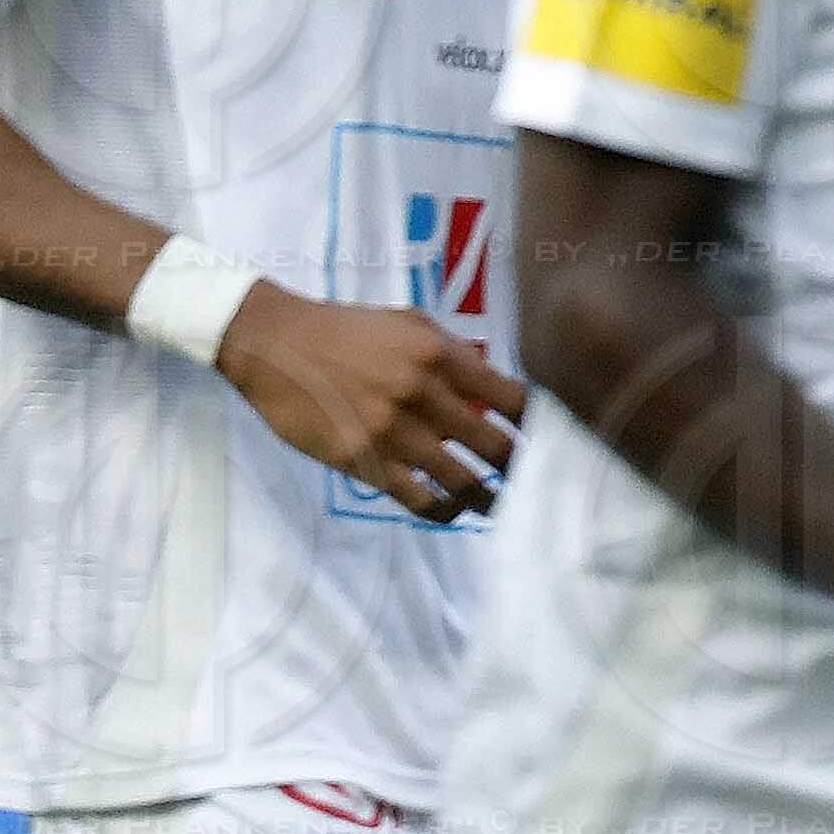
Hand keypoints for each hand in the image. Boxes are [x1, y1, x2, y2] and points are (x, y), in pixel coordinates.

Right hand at [216, 293, 527, 520]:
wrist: (277, 345)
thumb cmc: (347, 330)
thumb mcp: (409, 323)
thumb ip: (453, 352)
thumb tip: (491, 381)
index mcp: (440, 356)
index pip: (511, 398)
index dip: (538, 424)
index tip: (556, 438)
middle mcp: (423, 394)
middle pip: (494, 445)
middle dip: (521, 468)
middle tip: (537, 482)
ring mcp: (392, 431)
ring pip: (460, 480)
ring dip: (489, 498)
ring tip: (502, 506)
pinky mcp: (361, 460)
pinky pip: (415, 498)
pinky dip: (442, 510)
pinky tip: (452, 511)